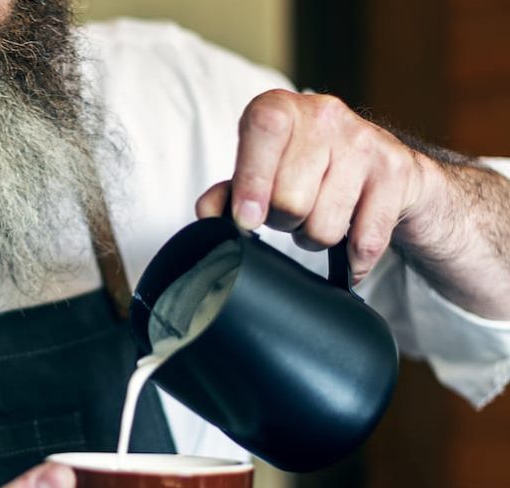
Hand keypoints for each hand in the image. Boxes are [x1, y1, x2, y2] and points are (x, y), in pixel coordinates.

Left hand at [196, 89, 442, 282]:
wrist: (385, 165)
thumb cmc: (307, 168)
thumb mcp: (262, 171)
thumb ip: (228, 192)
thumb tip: (208, 214)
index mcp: (281, 109)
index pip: (263, 131)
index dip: (252, 182)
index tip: (247, 219)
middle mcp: (324, 116)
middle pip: (291, 199)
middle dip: (284, 222)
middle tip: (290, 214)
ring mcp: (365, 142)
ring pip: (325, 227)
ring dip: (315, 238)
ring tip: (318, 218)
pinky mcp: (396, 172)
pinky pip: (365, 241)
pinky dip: (354, 259)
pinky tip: (350, 246)